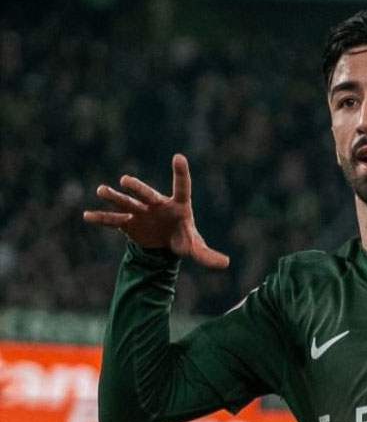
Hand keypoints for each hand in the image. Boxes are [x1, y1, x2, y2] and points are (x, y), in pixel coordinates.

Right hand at [83, 154, 228, 268]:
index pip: (181, 187)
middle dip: (138, 189)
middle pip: (147, 194)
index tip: (179, 157)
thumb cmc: (183, 236)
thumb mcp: (195, 246)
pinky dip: (101, 218)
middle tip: (126, 181)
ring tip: (101, 189)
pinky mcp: (128, 223)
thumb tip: (225, 264)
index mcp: (178, 205)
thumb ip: (207, 254)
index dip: (180, 173)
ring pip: (127, 202)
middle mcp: (157, 204)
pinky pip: (113, 220)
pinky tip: (87, 215)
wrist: (164, 242)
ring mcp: (140, 212)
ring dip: (114, 197)